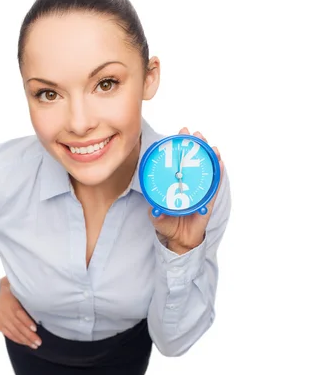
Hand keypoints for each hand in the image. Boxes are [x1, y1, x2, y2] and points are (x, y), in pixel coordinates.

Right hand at [0, 276, 41, 348]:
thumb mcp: (7, 283)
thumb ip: (17, 282)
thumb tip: (29, 276)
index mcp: (10, 304)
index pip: (20, 314)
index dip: (27, 322)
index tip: (35, 328)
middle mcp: (7, 314)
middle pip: (19, 327)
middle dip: (29, 335)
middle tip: (39, 342)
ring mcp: (2, 321)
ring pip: (15, 333)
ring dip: (25, 340)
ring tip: (34, 345)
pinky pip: (9, 334)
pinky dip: (17, 339)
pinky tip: (24, 343)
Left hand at [149, 127, 224, 253]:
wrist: (180, 240)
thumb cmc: (168, 224)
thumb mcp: (157, 217)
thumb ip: (156, 212)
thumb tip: (155, 210)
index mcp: (175, 183)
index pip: (178, 162)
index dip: (179, 149)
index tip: (179, 135)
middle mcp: (189, 183)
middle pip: (194, 161)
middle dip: (195, 146)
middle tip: (194, 134)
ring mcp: (200, 190)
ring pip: (206, 169)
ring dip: (208, 155)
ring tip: (208, 144)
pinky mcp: (209, 200)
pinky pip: (215, 185)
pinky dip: (218, 173)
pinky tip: (219, 162)